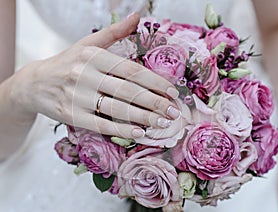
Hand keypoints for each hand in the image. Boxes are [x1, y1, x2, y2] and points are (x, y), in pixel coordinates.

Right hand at [11, 13, 179, 138]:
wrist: (35, 84)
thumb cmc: (68, 63)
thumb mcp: (88, 44)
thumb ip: (114, 32)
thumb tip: (138, 16)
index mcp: (92, 56)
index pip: (130, 70)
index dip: (154, 81)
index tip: (172, 91)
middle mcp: (84, 75)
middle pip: (127, 91)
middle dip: (155, 102)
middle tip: (174, 111)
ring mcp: (77, 97)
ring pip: (117, 109)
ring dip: (144, 117)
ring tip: (164, 123)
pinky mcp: (71, 116)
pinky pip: (101, 124)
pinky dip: (122, 129)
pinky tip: (140, 132)